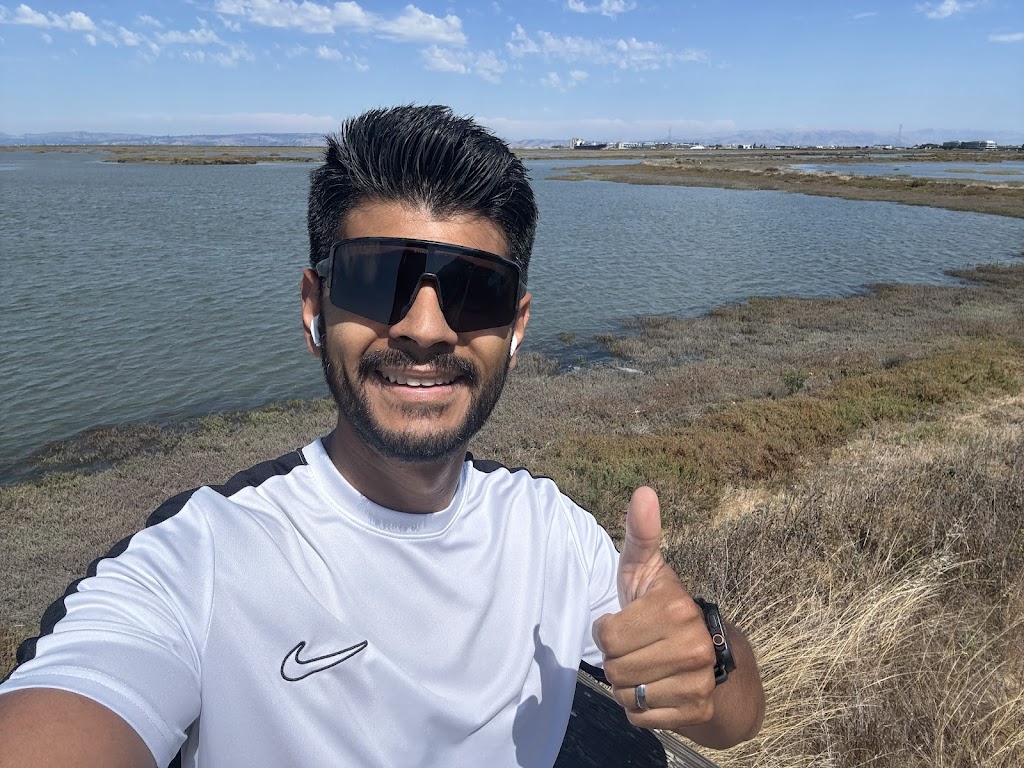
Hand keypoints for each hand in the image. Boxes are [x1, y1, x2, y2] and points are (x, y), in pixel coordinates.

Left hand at [591, 487, 717, 730]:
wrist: (714, 661)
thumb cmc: (664, 611)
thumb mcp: (647, 571)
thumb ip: (640, 534)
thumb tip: (643, 491)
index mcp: (676, 608)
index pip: (605, 634)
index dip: (608, 630)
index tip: (628, 622)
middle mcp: (694, 646)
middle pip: (613, 667)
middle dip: (617, 660)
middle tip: (639, 648)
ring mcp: (698, 681)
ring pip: (624, 694)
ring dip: (626, 685)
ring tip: (648, 668)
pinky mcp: (696, 712)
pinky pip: (638, 716)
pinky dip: (640, 708)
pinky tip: (658, 690)